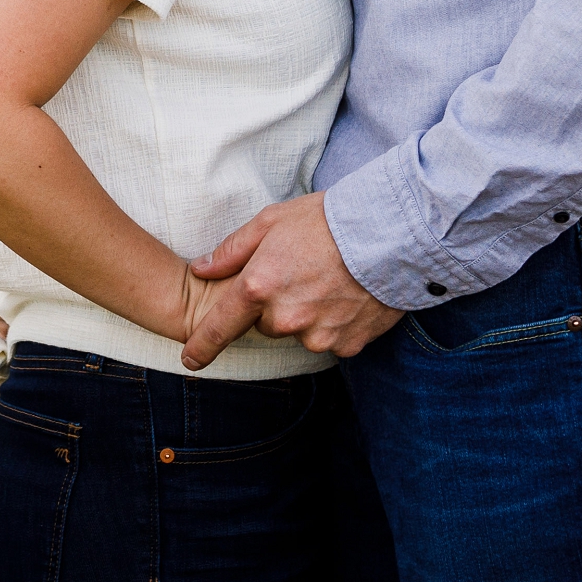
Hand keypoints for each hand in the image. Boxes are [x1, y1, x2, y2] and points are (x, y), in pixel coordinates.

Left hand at [184, 194, 402, 366]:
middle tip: (299, 273)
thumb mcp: (271, 221)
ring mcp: (316, 336)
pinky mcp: (346, 345)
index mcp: (258, 287)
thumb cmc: (327, 220)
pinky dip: (335, 323)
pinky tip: (348, 295)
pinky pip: (330, 339)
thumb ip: (232, 250)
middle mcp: (283, 319)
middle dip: (275, 304)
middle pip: (265, 324)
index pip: (219, 328)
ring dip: (306, 314)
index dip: (202, 347)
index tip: (190, 361)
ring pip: (298, 333)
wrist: (391, 234)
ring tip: (328, 280)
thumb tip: (201, 269)